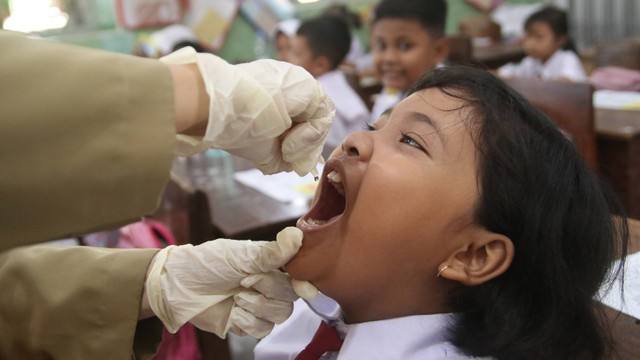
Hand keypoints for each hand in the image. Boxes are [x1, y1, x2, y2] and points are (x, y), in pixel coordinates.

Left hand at [145, 227, 302, 337]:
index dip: (302, 281)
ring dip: (258, 306)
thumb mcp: (238, 255)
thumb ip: (270, 253)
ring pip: (280, 315)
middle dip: (269, 290)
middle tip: (244, 281)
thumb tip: (296, 235)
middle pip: (291, 297)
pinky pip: (262, 330)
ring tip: (236, 297)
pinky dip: (248, 321)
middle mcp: (268, 285)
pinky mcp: (246, 324)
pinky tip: (233, 312)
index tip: (300, 285)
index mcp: (269, 265)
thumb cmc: (205, 264)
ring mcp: (258, 306)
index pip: (298, 275)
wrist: (177, 288)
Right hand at [161, 47, 334, 175]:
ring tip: (284, 149)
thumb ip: (286, 156)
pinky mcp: (306, 85)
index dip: (301, 144)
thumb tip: (304, 166)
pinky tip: (287, 143)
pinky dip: (309, 137)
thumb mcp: (262, 146)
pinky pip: (322, 116)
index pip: (305, 121)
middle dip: (305, 146)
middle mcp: (291, 86)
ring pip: (320, 119)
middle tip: (287, 155)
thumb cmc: (231, 127)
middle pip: (315, 120)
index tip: (287, 157)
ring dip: (305, 143)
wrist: (216, 108)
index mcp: (279, 96)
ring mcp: (299, 83)